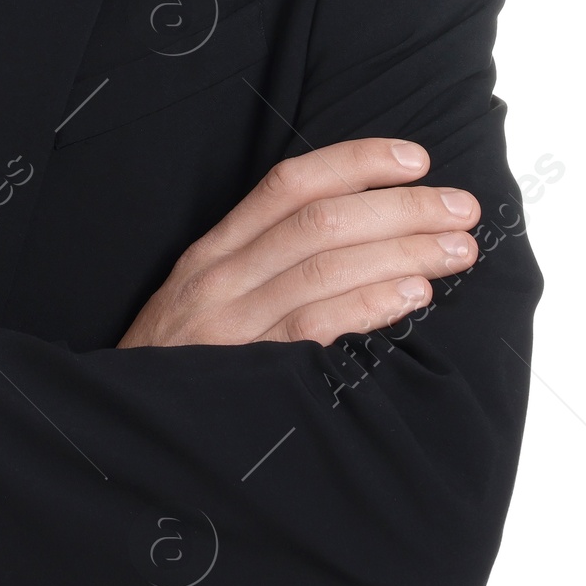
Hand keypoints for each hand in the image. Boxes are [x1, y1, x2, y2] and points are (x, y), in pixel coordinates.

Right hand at [118, 138, 477, 348]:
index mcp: (217, 247)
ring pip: (325, 266)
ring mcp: (232, 322)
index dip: (357, 162)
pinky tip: (414, 294)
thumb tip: (360, 232)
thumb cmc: (182, 359)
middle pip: (321, 221)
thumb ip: (265, 262)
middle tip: (461, 208)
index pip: (291, 184)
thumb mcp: (207, 294)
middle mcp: (222, 274)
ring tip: (458, 250)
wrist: (123, 428)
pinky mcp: (247, 371)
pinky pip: (315, 327)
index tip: (417, 158)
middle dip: (400, 208)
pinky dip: (369, 303)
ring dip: (402, 251)